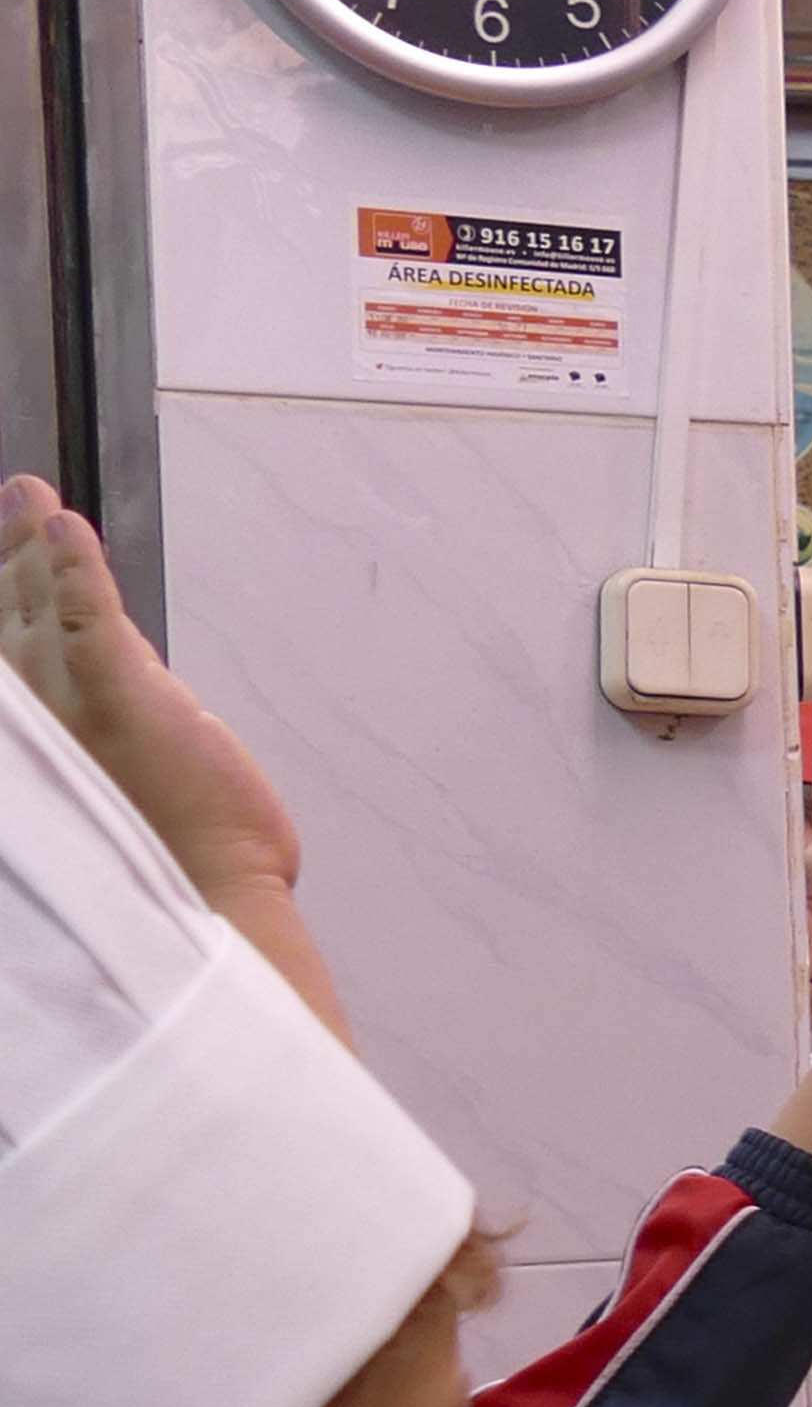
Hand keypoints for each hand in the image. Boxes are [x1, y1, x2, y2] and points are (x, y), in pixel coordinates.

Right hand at [0, 474, 304, 909]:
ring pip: (38, 607)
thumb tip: (106, 718)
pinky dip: (74, 565)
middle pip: (9, 620)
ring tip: (31, 499)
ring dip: (34, 547)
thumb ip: (94, 751)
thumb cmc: (160, 870)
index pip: (6, 656)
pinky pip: (86, 612)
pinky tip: (65, 525)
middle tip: (17, 499)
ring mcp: (64, 702)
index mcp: (29, 746)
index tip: (12, 549)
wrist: (197, 907)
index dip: (5, 598)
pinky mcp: (115, 690)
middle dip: (9, 557)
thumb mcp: (106, 808)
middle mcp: (27, 720)